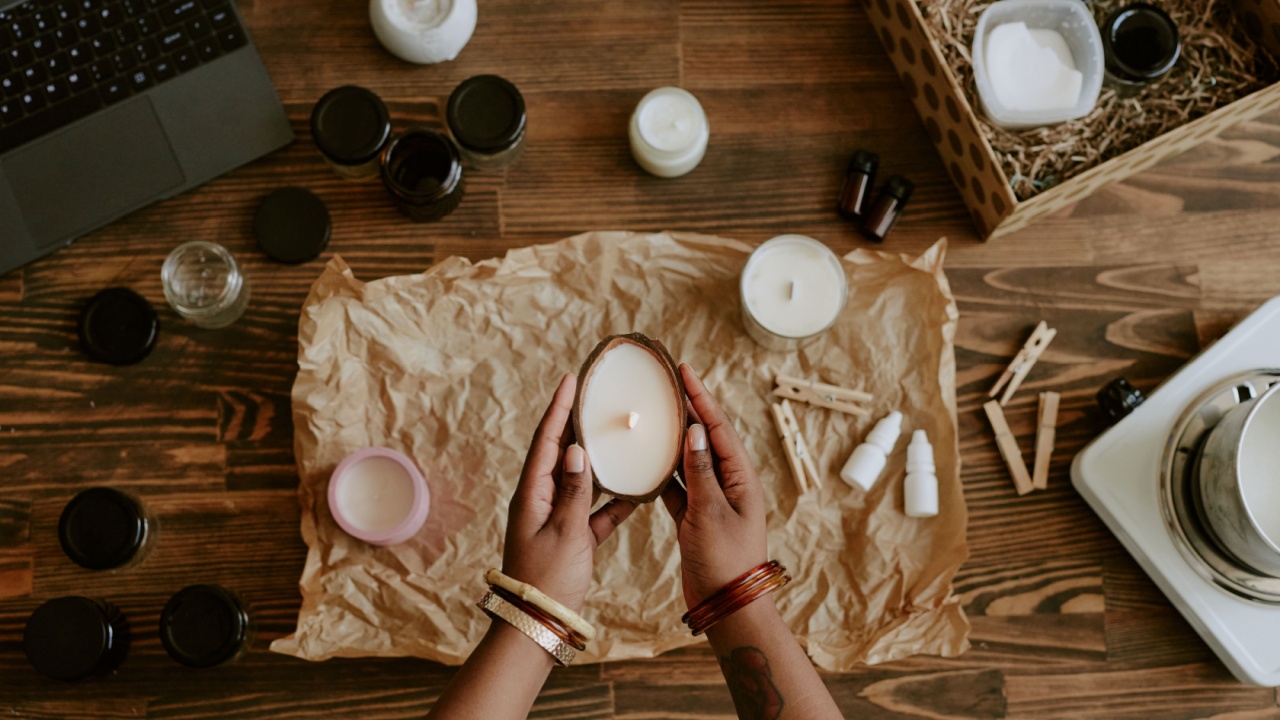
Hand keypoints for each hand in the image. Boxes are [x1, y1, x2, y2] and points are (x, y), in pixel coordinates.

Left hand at [502, 373, 638, 612]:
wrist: (537, 626)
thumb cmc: (546, 580)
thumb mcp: (565, 532)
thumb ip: (574, 491)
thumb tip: (575, 449)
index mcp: (531, 495)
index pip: (545, 441)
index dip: (558, 410)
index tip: (570, 381)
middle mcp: (540, 502)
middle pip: (559, 455)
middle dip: (575, 426)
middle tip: (593, 398)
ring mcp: (555, 521)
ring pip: (579, 481)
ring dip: (598, 460)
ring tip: (616, 436)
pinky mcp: (572, 540)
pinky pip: (594, 512)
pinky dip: (613, 501)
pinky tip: (635, 491)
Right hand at [661, 364, 767, 608]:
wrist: (727, 606)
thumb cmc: (726, 561)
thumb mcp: (711, 512)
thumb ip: (701, 471)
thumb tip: (696, 430)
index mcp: (740, 477)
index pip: (719, 427)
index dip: (701, 397)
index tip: (684, 370)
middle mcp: (728, 483)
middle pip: (705, 436)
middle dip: (687, 408)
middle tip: (666, 382)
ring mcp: (711, 499)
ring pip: (689, 459)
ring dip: (672, 437)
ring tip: (653, 412)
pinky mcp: (694, 516)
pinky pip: (676, 485)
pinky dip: (662, 471)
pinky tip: (644, 459)